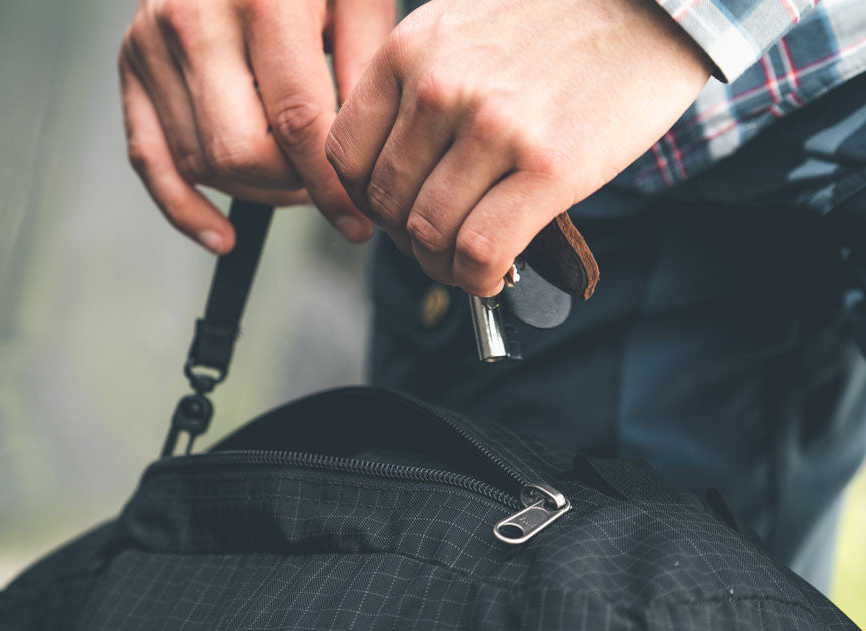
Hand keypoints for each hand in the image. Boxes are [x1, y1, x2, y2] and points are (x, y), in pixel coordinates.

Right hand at [119, 0, 394, 252]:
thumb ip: (368, 66)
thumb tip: (369, 154)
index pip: (298, 123)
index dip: (333, 184)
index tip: (359, 222)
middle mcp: (193, 18)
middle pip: (242, 153)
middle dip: (293, 186)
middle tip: (326, 185)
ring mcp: (150, 41)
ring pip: (202, 161)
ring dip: (255, 189)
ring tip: (294, 176)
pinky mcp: (130, 62)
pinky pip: (148, 158)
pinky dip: (183, 207)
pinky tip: (221, 235)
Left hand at [326, 0, 712, 294]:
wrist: (655, 4)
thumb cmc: (557, 25)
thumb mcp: (462, 31)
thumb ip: (419, 92)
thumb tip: (395, 181)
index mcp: (410, 52)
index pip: (345, 156)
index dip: (367, 201)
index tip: (397, 214)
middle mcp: (440, 88)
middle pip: (387, 203)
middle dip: (408, 239)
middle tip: (440, 246)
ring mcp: (492, 127)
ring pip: (429, 234)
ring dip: (444, 266)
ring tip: (469, 264)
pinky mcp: (548, 167)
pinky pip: (481, 251)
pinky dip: (479, 278)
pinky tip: (494, 275)